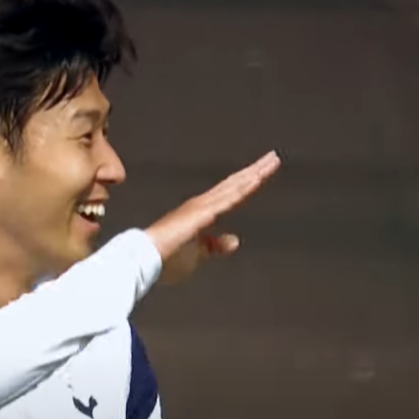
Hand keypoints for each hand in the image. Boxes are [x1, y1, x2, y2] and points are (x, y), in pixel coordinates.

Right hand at [145, 151, 280, 283]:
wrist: (145, 260)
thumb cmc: (165, 259)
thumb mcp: (198, 254)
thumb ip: (215, 246)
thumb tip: (234, 241)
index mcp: (201, 213)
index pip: (230, 195)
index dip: (247, 183)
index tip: (262, 173)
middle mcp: (203, 204)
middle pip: (235, 185)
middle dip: (255, 171)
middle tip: (273, 158)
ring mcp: (203, 206)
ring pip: (235, 187)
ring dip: (254, 174)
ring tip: (271, 161)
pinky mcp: (203, 213)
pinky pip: (228, 199)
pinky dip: (243, 188)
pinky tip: (256, 179)